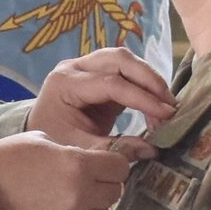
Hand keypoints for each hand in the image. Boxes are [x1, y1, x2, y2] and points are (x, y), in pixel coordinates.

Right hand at [0, 132, 132, 209]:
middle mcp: (81, 195)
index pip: (120, 168)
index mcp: (77, 165)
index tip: (100, 167)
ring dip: (86, 208)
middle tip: (78, 184)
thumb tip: (86, 161)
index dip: (111, 165)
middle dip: (100, 187)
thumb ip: (68, 150)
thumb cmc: (0, 163)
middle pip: (113, 193)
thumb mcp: (36, 140)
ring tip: (58, 202)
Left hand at [29, 47, 174, 148]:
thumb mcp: (79, 149)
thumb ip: (113, 149)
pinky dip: (143, 85)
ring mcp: (85, 67)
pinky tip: (155, 106)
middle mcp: (74, 68)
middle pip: (119, 59)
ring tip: (165, 106)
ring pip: (124, 60)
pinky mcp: (98, 74)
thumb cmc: (54, 142)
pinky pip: (125, 71)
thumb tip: (152, 150)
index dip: (142, 98)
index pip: (111, 83)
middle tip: (170, 106)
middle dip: (149, 80)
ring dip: (149, 79)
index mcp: (64, 83)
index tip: (166, 114)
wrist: (40, 136)